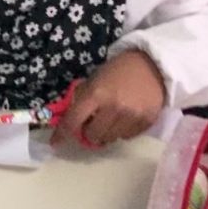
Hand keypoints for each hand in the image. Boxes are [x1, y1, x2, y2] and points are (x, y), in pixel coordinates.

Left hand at [52, 50, 166, 148]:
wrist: (153, 66)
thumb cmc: (118, 70)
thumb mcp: (94, 79)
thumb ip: (82, 98)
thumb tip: (69, 119)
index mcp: (96, 94)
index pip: (73, 121)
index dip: (62, 134)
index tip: (55, 142)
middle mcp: (113, 108)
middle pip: (93, 136)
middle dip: (89, 132)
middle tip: (92, 123)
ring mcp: (131, 116)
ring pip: (110, 139)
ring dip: (106, 132)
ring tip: (111, 119)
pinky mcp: (146, 122)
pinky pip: (127, 137)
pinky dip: (122, 131)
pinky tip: (125, 118)